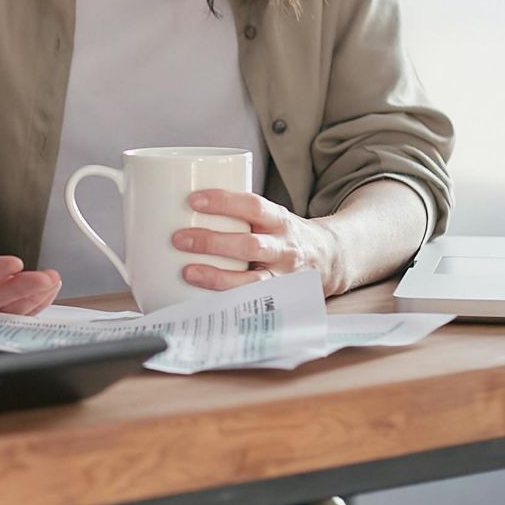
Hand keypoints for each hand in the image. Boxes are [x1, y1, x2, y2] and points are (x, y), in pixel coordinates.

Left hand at [171, 189, 346, 295]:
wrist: (331, 258)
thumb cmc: (281, 234)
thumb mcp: (267, 215)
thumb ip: (234, 212)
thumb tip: (173, 203)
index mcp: (279, 220)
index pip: (253, 206)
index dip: (224, 202)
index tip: (193, 200)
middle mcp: (284, 248)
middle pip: (250, 245)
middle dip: (212, 242)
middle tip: (178, 239)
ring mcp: (284, 277)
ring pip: (253, 281)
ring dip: (217, 277)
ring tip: (187, 272)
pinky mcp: (279, 300)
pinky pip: (253, 304)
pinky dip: (228, 303)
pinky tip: (203, 302)